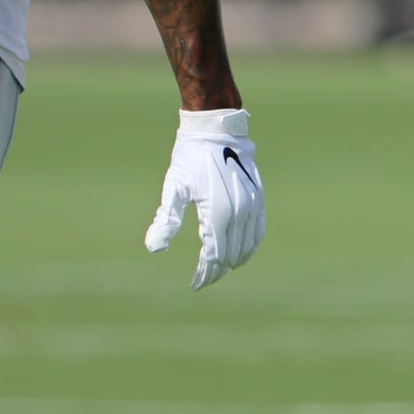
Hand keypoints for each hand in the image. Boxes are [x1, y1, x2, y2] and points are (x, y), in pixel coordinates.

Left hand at [144, 108, 265, 289]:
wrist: (216, 128)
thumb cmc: (190, 157)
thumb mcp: (174, 187)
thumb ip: (165, 219)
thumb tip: (153, 248)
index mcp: (217, 214)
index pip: (214, 256)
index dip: (205, 273)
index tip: (195, 284)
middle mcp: (240, 214)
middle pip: (230, 256)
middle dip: (216, 270)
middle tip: (202, 277)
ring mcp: (253, 207)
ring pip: (247, 248)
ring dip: (233, 261)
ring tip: (217, 268)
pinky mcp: (260, 200)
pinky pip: (258, 233)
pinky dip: (249, 247)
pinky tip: (239, 253)